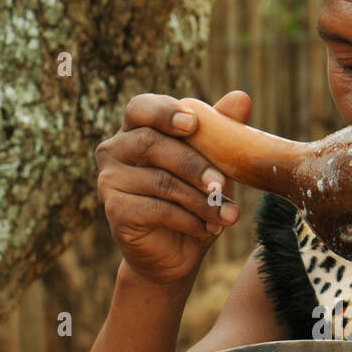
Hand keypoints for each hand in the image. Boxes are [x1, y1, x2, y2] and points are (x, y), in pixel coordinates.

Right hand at [95, 90, 246, 285]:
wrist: (177, 253)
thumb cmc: (194, 200)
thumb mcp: (214, 164)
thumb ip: (221, 131)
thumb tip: (242, 97)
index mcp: (136, 128)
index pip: (141, 107)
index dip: (164, 112)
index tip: (192, 124)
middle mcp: (115, 149)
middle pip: (151, 143)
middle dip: (194, 164)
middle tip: (222, 186)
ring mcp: (109, 180)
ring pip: (159, 181)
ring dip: (200, 200)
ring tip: (228, 215)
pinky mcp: (114, 210)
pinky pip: (156, 209)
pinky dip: (189, 219)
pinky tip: (208, 229)